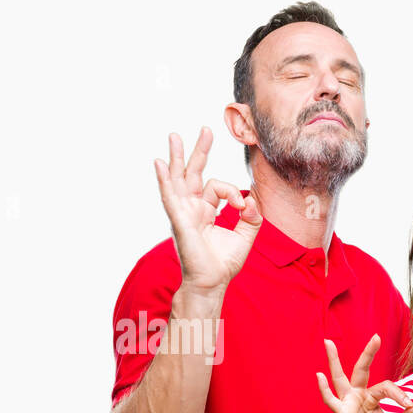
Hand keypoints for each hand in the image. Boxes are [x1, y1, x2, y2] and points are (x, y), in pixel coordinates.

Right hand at [153, 127, 261, 291]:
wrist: (212, 283)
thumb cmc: (223, 263)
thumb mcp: (245, 237)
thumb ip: (251, 218)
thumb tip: (253, 202)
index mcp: (206, 210)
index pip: (218, 187)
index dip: (234, 192)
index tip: (244, 207)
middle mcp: (192, 208)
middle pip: (193, 173)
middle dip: (199, 151)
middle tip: (206, 129)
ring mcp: (183, 212)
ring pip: (178, 179)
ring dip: (177, 157)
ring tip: (174, 136)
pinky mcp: (179, 220)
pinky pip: (170, 196)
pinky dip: (165, 180)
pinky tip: (159, 164)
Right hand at [316, 335, 412, 412]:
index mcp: (371, 397)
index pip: (387, 387)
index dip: (400, 394)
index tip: (409, 406)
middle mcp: (358, 396)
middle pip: (362, 369)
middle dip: (368, 353)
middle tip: (376, 337)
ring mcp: (348, 403)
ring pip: (340, 378)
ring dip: (334, 360)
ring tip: (328, 343)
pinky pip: (331, 400)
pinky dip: (324, 389)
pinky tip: (319, 376)